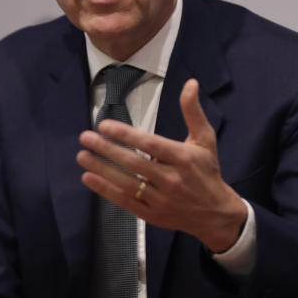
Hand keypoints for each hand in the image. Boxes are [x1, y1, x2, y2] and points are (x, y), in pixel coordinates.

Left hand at [77, 78, 246, 251]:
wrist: (215, 213)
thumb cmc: (207, 171)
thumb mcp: (205, 139)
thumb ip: (193, 111)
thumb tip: (190, 83)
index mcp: (183, 158)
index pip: (150, 144)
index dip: (126, 134)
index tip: (104, 125)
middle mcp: (171, 179)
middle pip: (134, 163)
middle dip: (107, 149)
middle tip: (85, 137)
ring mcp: (160, 199)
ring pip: (126, 183)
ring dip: (101, 169)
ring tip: (82, 156)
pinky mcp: (152, 214)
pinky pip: (125, 201)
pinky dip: (106, 190)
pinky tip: (89, 178)